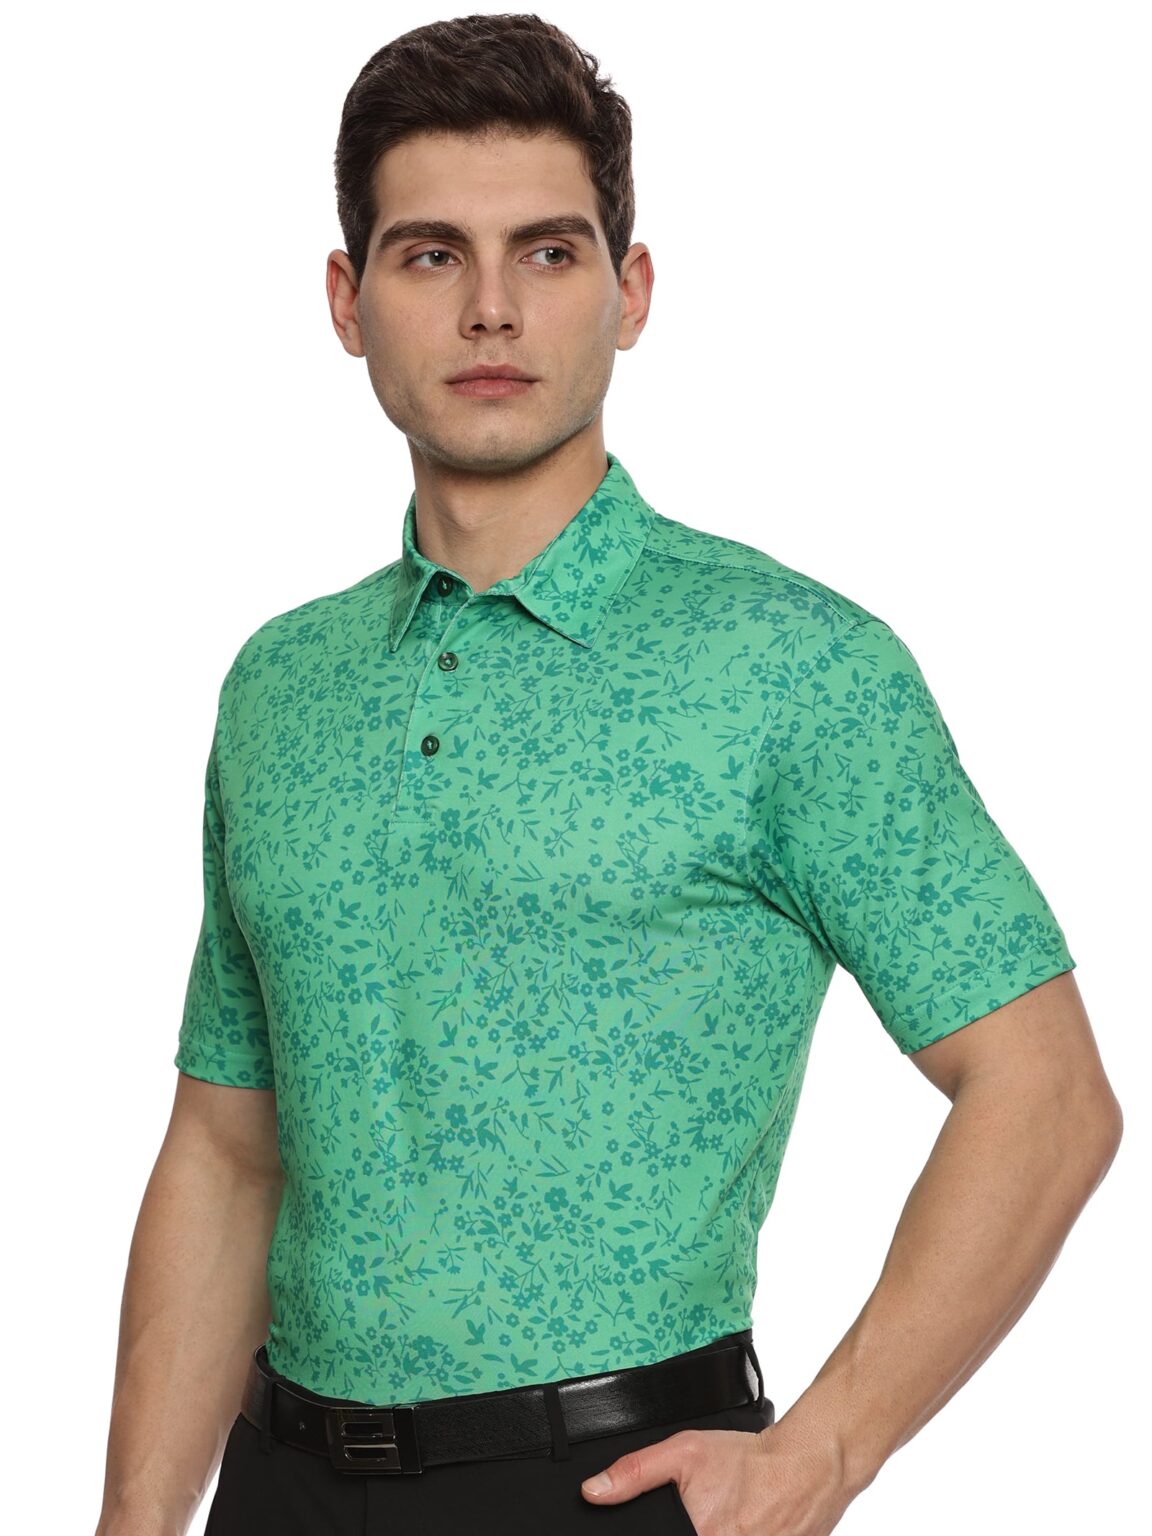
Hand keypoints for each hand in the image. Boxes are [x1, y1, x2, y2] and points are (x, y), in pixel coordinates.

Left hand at [580, 1413, 857, 1534]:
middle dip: (695, 1530)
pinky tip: (742, 1524)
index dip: (662, 1533)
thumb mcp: (685, 1452)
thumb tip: (593, 1492)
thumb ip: (636, 1473)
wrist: (808, 1465)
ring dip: (717, 1533)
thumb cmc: (751, 1460)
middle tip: (708, 1515)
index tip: (684, 1521)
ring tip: (727, 1518)